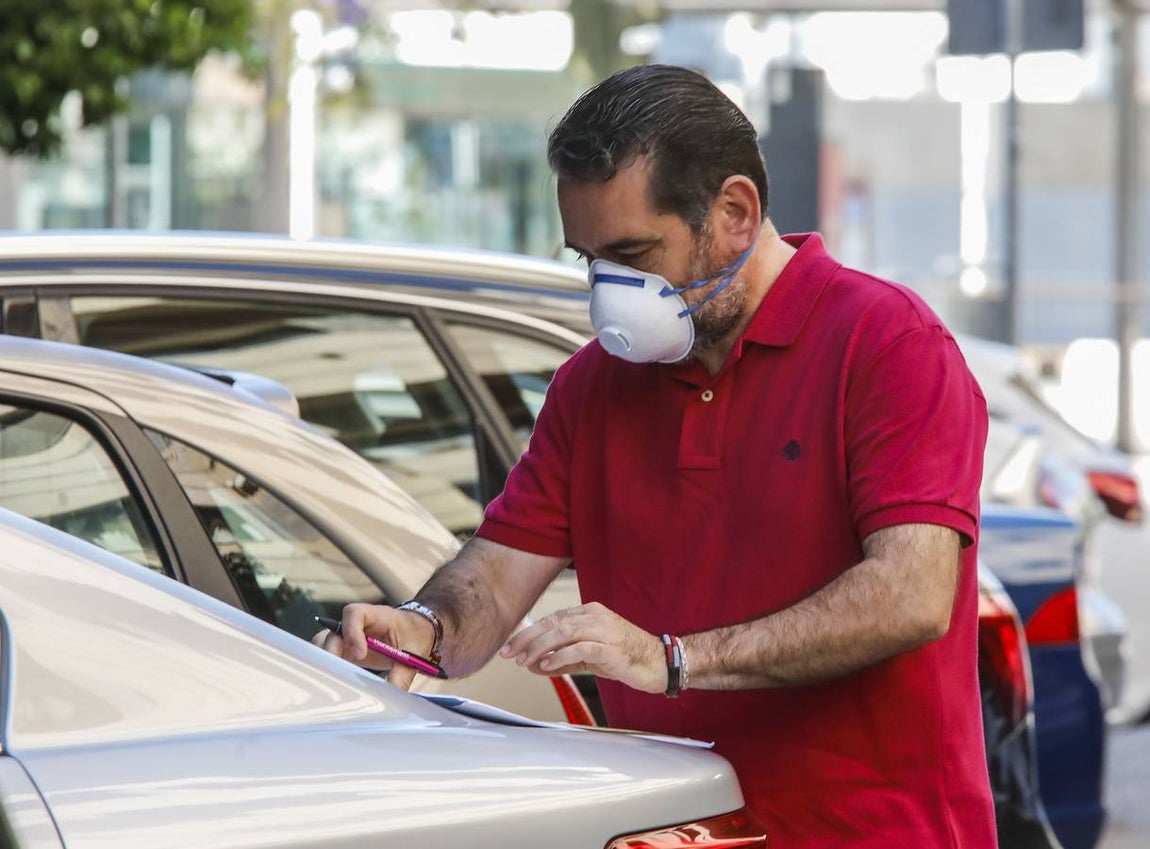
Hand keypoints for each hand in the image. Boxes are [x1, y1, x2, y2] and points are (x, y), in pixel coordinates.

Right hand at [311, 602, 436, 690]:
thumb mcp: (414, 652)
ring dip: (326, 661)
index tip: (360, 654)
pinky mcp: (346, 651)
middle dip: (332, 652)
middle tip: (339, 672)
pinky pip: (330, 657)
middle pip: (333, 632)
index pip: (354, 614)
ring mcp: (348, 638)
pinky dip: (329, 668)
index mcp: (376, 615)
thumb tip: (394, 692)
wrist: (415, 632)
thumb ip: (403, 672)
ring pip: (325, 644)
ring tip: (333, 679)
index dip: (352, 631)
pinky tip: (335, 683)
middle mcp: (357, 625)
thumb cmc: (414, 635)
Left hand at [498, 602, 665, 693]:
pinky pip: (581, 648)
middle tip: (508, 652)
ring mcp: (604, 630)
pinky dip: (560, 656)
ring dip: (539, 647)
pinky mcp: (611, 647)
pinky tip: (546, 665)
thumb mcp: (588, 658)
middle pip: (554, 623)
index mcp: (589, 613)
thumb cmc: (625, 657)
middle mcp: (595, 616)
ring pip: (564, 632)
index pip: (552, 618)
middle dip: (527, 638)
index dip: (529, 632)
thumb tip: (534, 664)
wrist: (659, 663)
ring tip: (523, 660)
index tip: (510, 645)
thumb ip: (562, 660)